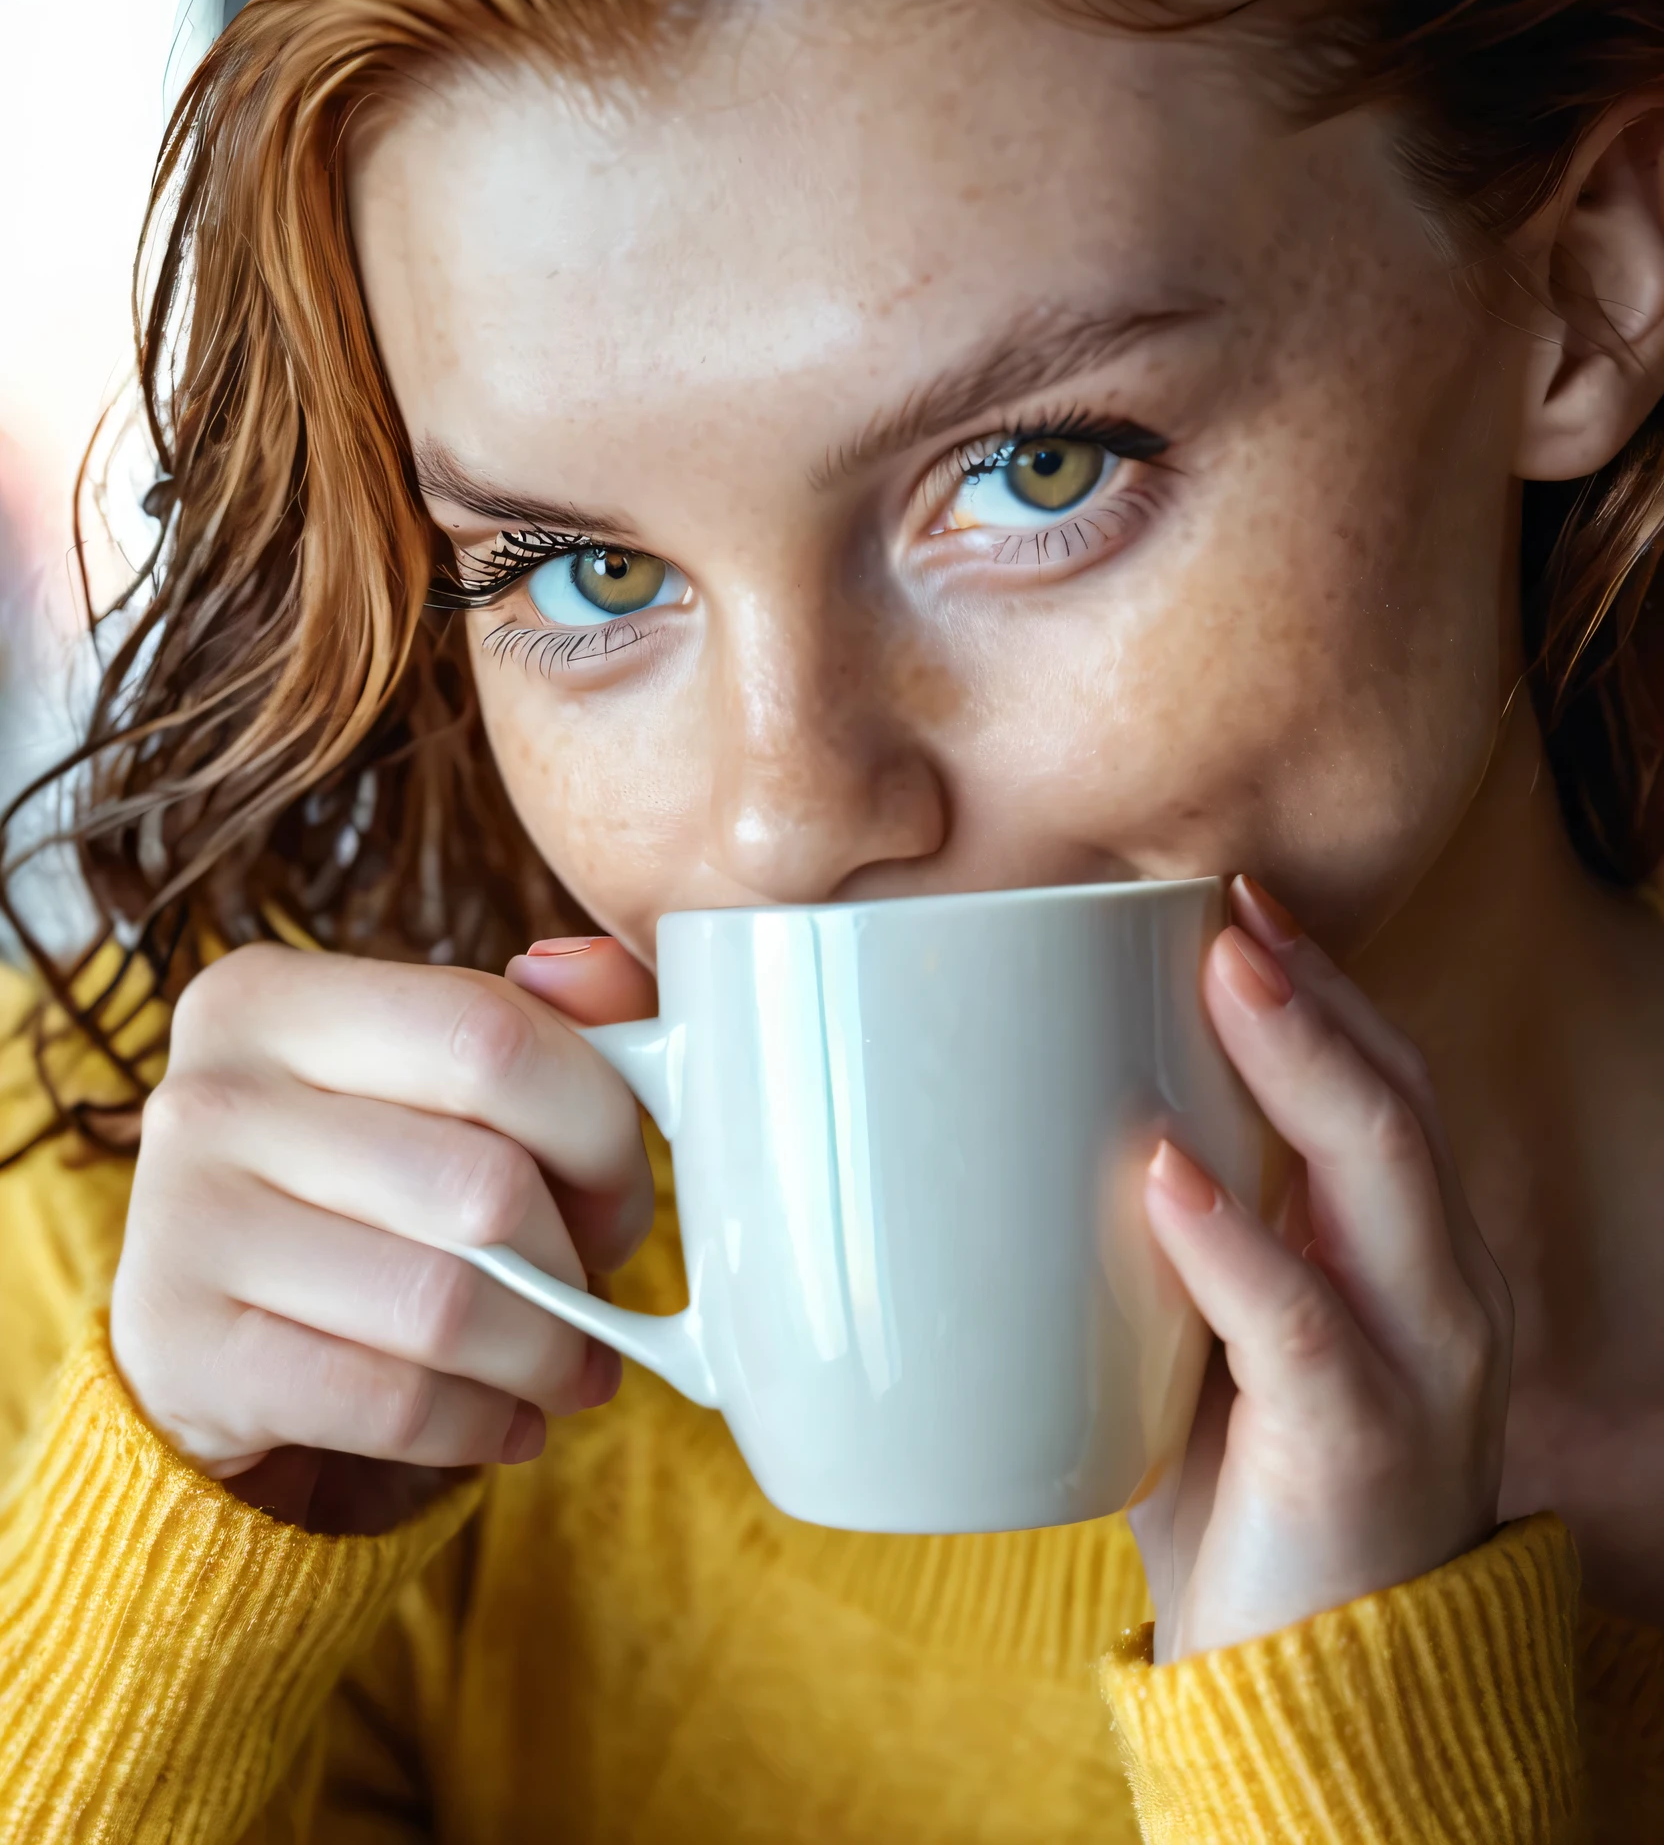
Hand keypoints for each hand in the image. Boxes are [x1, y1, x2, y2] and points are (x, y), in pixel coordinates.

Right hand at [110, 937, 655, 1532]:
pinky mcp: (183, 1357)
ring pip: (443, 1305)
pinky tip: (505, 1420)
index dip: (597, 1126)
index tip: (619, 1190)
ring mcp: (182, 1227)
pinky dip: (478, 1423)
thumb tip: (595, 969)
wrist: (198, 1340)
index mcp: (272, 996)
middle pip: (483, 1182)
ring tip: (565, 1368)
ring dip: (540, 1356)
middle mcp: (209, 1094)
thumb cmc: (352, 1189)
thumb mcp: (430, 1084)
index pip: (490, 1033)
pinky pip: (390, 1403)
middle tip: (592, 1290)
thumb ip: (546, 1020)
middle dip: (575, 1258)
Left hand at [1130, 877, 1511, 1660]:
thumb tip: (998, 1143)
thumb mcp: (1207, 1344)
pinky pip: (1306, 1328)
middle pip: (1396, 1102)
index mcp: (1402, 1260)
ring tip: (1222, 978)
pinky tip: (1169, 1179)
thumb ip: (1154, 1246)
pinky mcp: (1363, 1450)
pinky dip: (1235, 1243)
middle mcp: (1437, 1294)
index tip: (1230, 900)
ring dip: (1298, 1065)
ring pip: (1383, 1178)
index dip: (1320, 986)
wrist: (1316, 1698)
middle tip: (1225, 907)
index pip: (1385, 1089)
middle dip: (1312, 992)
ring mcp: (1419, 1369)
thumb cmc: (1244, 1502)